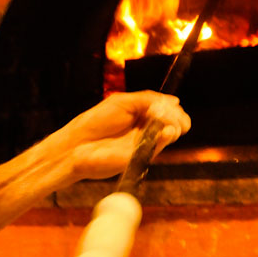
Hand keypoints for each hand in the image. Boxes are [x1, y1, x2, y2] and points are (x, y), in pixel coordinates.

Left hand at [61, 91, 190, 180]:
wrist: (79, 145)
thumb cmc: (96, 121)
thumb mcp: (123, 102)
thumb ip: (147, 99)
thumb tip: (175, 101)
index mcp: (142, 113)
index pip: (168, 109)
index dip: (173, 107)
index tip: (173, 104)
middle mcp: (146, 128)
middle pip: (174, 121)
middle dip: (177, 116)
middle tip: (171, 114)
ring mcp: (146, 143)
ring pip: (171, 133)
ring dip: (174, 125)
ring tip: (165, 122)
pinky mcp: (143, 157)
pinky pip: (161, 145)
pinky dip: (167, 137)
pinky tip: (166, 131)